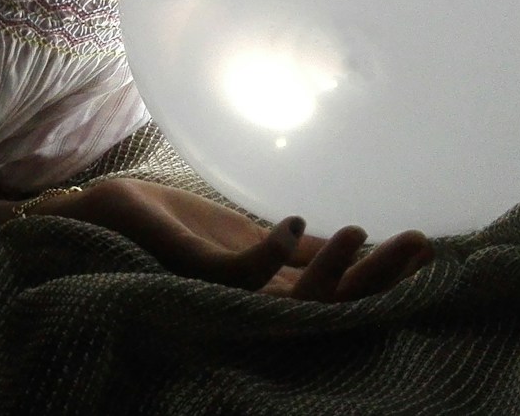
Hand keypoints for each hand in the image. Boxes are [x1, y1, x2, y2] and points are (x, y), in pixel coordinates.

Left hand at [33, 178, 432, 300]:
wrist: (95, 215)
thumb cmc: (165, 226)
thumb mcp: (241, 236)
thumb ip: (291, 250)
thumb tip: (349, 242)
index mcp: (266, 289)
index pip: (338, 293)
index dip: (383, 277)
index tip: (424, 246)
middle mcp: (249, 299)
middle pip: (330, 303)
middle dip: (377, 277)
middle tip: (422, 242)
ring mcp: (220, 288)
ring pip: (292, 297)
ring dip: (331, 269)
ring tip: (358, 229)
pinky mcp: (190, 268)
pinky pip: (240, 274)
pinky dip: (272, 252)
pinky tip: (294, 221)